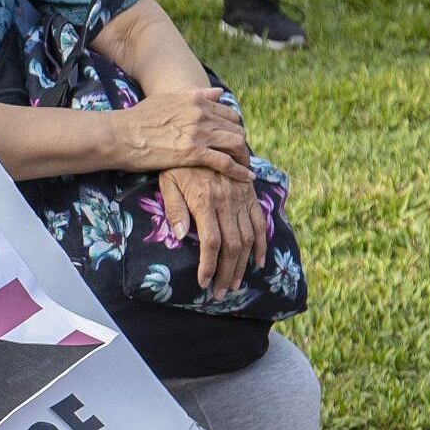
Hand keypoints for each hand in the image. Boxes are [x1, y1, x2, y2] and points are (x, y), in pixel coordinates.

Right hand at [115, 87, 251, 177]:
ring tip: (245, 168)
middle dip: (241, 143)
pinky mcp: (194, 153)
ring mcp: (199, 133)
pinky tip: (246, 178)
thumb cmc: (138, 118)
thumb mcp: (167, 99)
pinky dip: (239, 171)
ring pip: (236, 143)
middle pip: (236, 128)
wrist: (121, 135)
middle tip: (240, 156)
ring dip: (244, 157)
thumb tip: (218, 92)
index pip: (228, 113)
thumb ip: (195, 95)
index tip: (232, 139)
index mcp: (196, 100)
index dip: (233, 128)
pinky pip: (226, 162)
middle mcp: (201, 114)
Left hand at [159, 167, 269, 299]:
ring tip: (235, 284)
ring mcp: (241, 198)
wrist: (201, 135)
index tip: (204, 284)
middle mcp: (227, 201)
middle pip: (232, 246)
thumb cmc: (177, 163)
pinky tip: (258, 262)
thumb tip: (181, 237)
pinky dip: (261, 244)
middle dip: (226, 273)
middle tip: (220, 293)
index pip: (211, 242)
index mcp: (205, 201)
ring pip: (248, 238)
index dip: (209, 266)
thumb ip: (174, 209)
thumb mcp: (168, 182)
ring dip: (243, 265)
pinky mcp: (250, 195)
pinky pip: (259, 223)